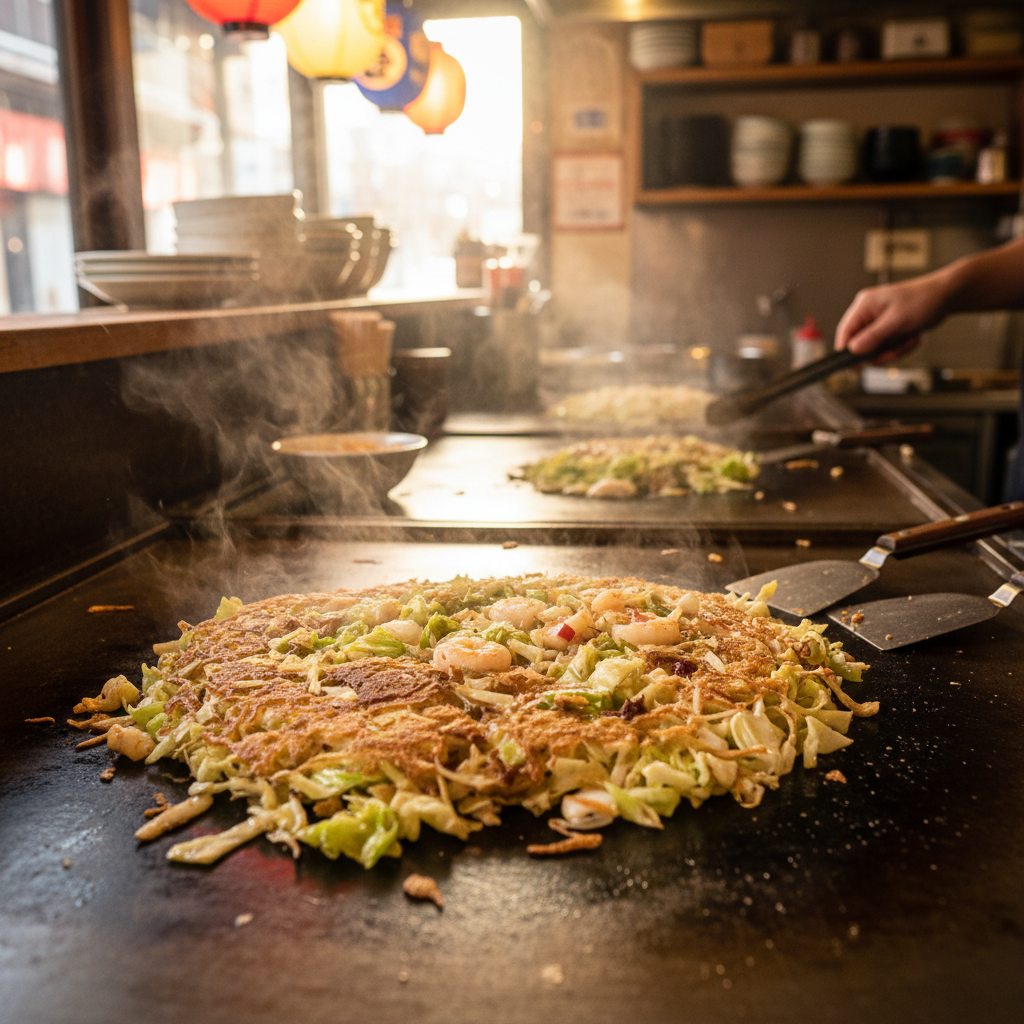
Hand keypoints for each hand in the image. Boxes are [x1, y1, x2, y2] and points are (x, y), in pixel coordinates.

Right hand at [835, 274, 950, 363]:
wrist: (946, 296)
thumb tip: (852, 350)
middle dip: (879, 351)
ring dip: (894, 350)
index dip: (846, 350)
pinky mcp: (889, 329)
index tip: (850, 367)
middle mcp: (869, 313)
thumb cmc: (923, 301)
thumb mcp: (896, 321)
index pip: (845, 331)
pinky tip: (912, 337)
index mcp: (865, 305)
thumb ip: (873, 336)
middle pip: (860, 344)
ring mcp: (879, 322)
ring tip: (908, 340)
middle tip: (893, 353)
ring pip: (876, 349)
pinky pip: (888, 347)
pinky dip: (901, 346)